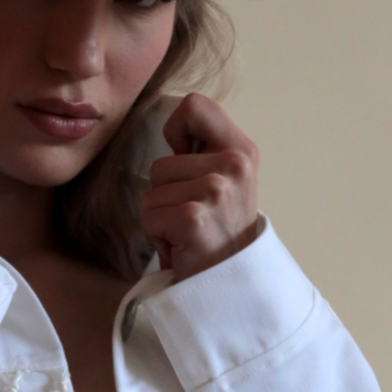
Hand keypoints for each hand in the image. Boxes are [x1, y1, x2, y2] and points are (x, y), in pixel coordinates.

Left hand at [139, 93, 260, 281]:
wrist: (233, 285)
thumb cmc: (220, 233)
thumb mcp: (225, 180)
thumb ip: (203, 151)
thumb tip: (172, 125)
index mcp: (241, 149)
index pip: (194, 106)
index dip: (176, 131)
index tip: (186, 160)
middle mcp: (234, 164)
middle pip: (161, 164)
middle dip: (166, 194)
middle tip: (194, 219)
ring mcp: (215, 191)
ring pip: (151, 192)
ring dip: (161, 217)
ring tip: (189, 233)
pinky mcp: (193, 218)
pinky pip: (149, 216)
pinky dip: (158, 236)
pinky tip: (183, 246)